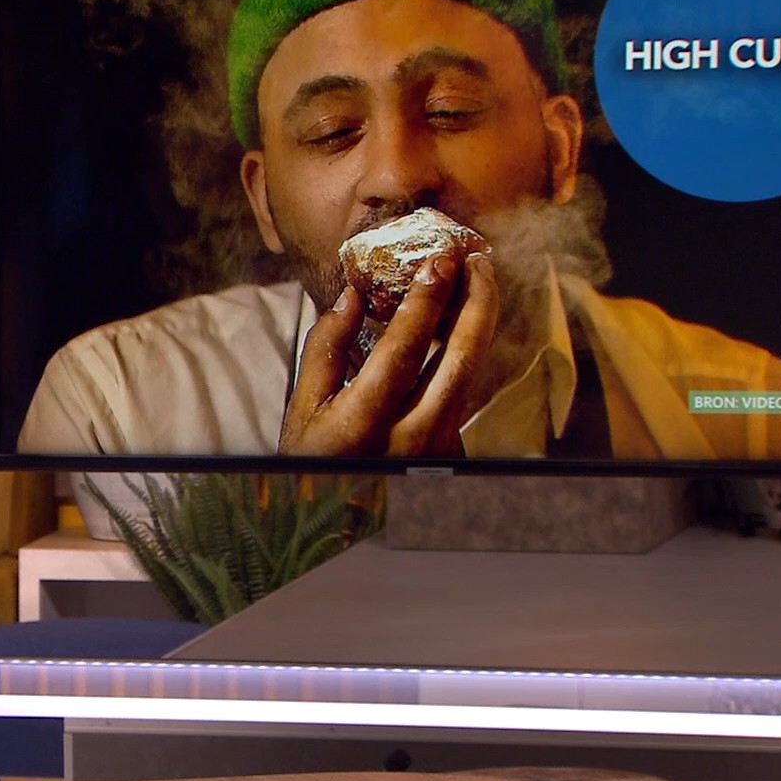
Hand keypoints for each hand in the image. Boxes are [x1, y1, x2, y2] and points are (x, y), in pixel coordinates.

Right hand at [279, 251, 496, 456]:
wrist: (331, 518)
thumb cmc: (310, 460)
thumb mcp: (302, 408)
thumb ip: (325, 348)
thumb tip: (353, 294)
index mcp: (365, 425)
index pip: (405, 349)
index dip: (425, 301)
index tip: (439, 262)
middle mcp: (412, 440)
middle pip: (461, 360)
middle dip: (476, 303)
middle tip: (478, 262)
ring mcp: (438, 451)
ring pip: (470, 375)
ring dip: (477, 325)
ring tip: (474, 283)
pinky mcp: (452, 454)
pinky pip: (461, 393)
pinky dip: (462, 355)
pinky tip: (456, 326)